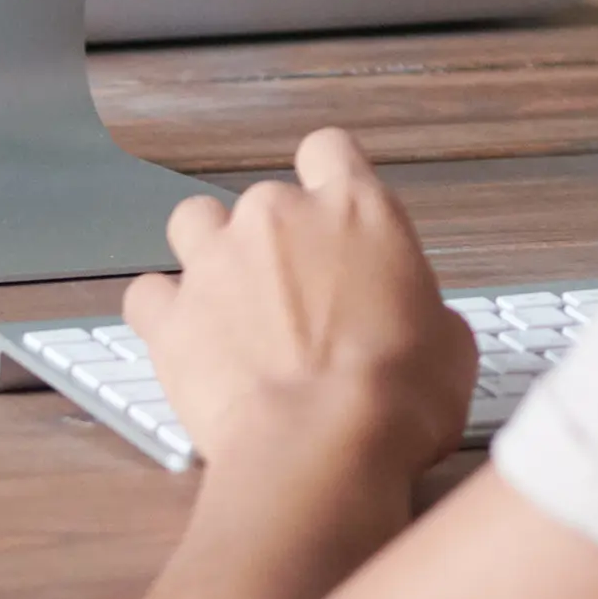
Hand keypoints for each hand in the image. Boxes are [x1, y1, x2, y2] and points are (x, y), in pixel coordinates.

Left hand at [124, 127, 477, 476]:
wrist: (323, 448)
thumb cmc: (396, 399)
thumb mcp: (450, 345)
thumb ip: (420, 310)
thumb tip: (418, 327)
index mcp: (355, 209)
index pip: (329, 150)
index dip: (327, 178)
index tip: (330, 213)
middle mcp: (278, 216)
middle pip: (263, 200)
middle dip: (274, 242)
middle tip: (297, 301)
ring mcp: (216, 260)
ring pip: (193, 222)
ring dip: (210, 255)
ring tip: (231, 307)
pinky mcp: (171, 314)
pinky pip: (148, 294)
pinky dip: (162, 313)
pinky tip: (185, 342)